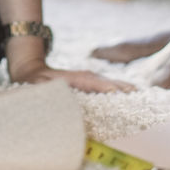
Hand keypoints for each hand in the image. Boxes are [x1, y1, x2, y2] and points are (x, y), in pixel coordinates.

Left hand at [5, 37, 133, 91]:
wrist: (31, 71)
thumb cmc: (33, 83)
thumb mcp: (36, 87)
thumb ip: (44, 92)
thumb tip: (52, 98)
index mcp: (71, 78)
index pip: (90, 81)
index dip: (102, 86)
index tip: (115, 91)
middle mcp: (82, 77)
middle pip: (104, 81)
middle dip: (120, 86)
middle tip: (137, 94)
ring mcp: (87, 79)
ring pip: (107, 82)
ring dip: (121, 87)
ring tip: (137, 93)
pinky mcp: (88, 83)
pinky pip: (105, 86)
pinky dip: (117, 89)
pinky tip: (126, 93)